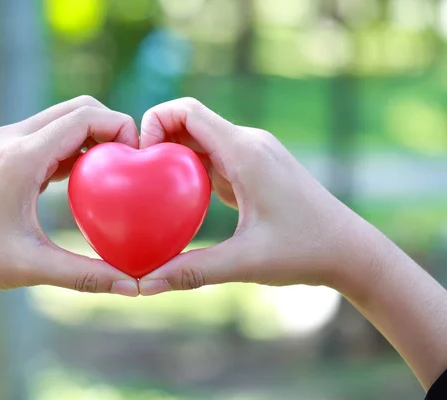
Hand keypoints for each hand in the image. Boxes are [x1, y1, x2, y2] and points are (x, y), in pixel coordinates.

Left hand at [0, 96, 139, 295]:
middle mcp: (12, 138)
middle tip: (131, 163)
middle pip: (77, 108)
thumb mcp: (32, 268)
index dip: (120, 127)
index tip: (139, 158)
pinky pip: (48, 135)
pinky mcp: (3, 151)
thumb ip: (86, 275)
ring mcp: (5, 141)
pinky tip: (84, 180)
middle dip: (111, 127)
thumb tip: (133, 285)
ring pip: (62, 118)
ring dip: (91, 136)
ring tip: (113, 171)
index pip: (83, 117)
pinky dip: (72, 147)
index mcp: (21, 157)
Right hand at [138, 98, 369, 294]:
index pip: (188, 111)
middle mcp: (249, 144)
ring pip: (201, 140)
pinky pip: (215, 158)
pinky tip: (179, 201)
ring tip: (150, 189)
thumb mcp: (245, 262)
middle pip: (190, 122)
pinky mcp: (257, 169)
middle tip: (136, 177)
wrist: (351, 250)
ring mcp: (254, 154)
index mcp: (246, 152)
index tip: (139, 158)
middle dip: (158, 140)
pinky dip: (192, 171)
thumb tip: (143, 284)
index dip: (154, 122)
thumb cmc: (305, 251)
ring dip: (174, 156)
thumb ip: (192, 271)